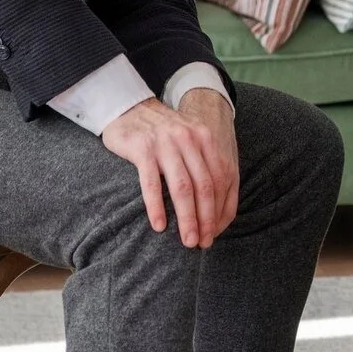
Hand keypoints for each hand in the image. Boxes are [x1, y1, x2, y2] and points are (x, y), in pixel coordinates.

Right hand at [102, 90, 238, 248]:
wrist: (129, 108)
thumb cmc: (163, 134)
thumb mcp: (191, 140)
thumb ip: (206, 165)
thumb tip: (219, 207)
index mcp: (206, 138)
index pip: (222, 178)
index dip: (221, 208)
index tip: (216, 232)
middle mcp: (189, 139)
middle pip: (205, 185)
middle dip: (207, 218)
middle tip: (203, 243)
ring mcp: (166, 143)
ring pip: (182, 187)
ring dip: (187, 218)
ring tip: (187, 240)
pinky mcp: (143, 149)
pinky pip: (152, 183)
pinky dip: (157, 206)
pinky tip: (159, 226)